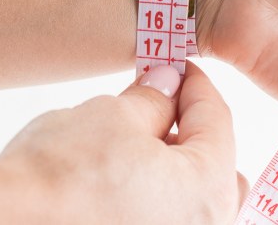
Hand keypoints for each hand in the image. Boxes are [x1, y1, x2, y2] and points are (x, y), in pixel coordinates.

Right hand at [0, 63, 246, 223]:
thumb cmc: (61, 178)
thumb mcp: (114, 117)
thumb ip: (155, 98)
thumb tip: (168, 82)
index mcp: (209, 187)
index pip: (217, 118)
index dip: (196, 84)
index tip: (180, 68)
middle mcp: (207, 224)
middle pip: (216, 160)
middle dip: (191, 126)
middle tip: (160, 103)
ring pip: (197, 194)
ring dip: (177, 162)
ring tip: (137, 142)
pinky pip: (173, 214)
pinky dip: (161, 192)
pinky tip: (128, 177)